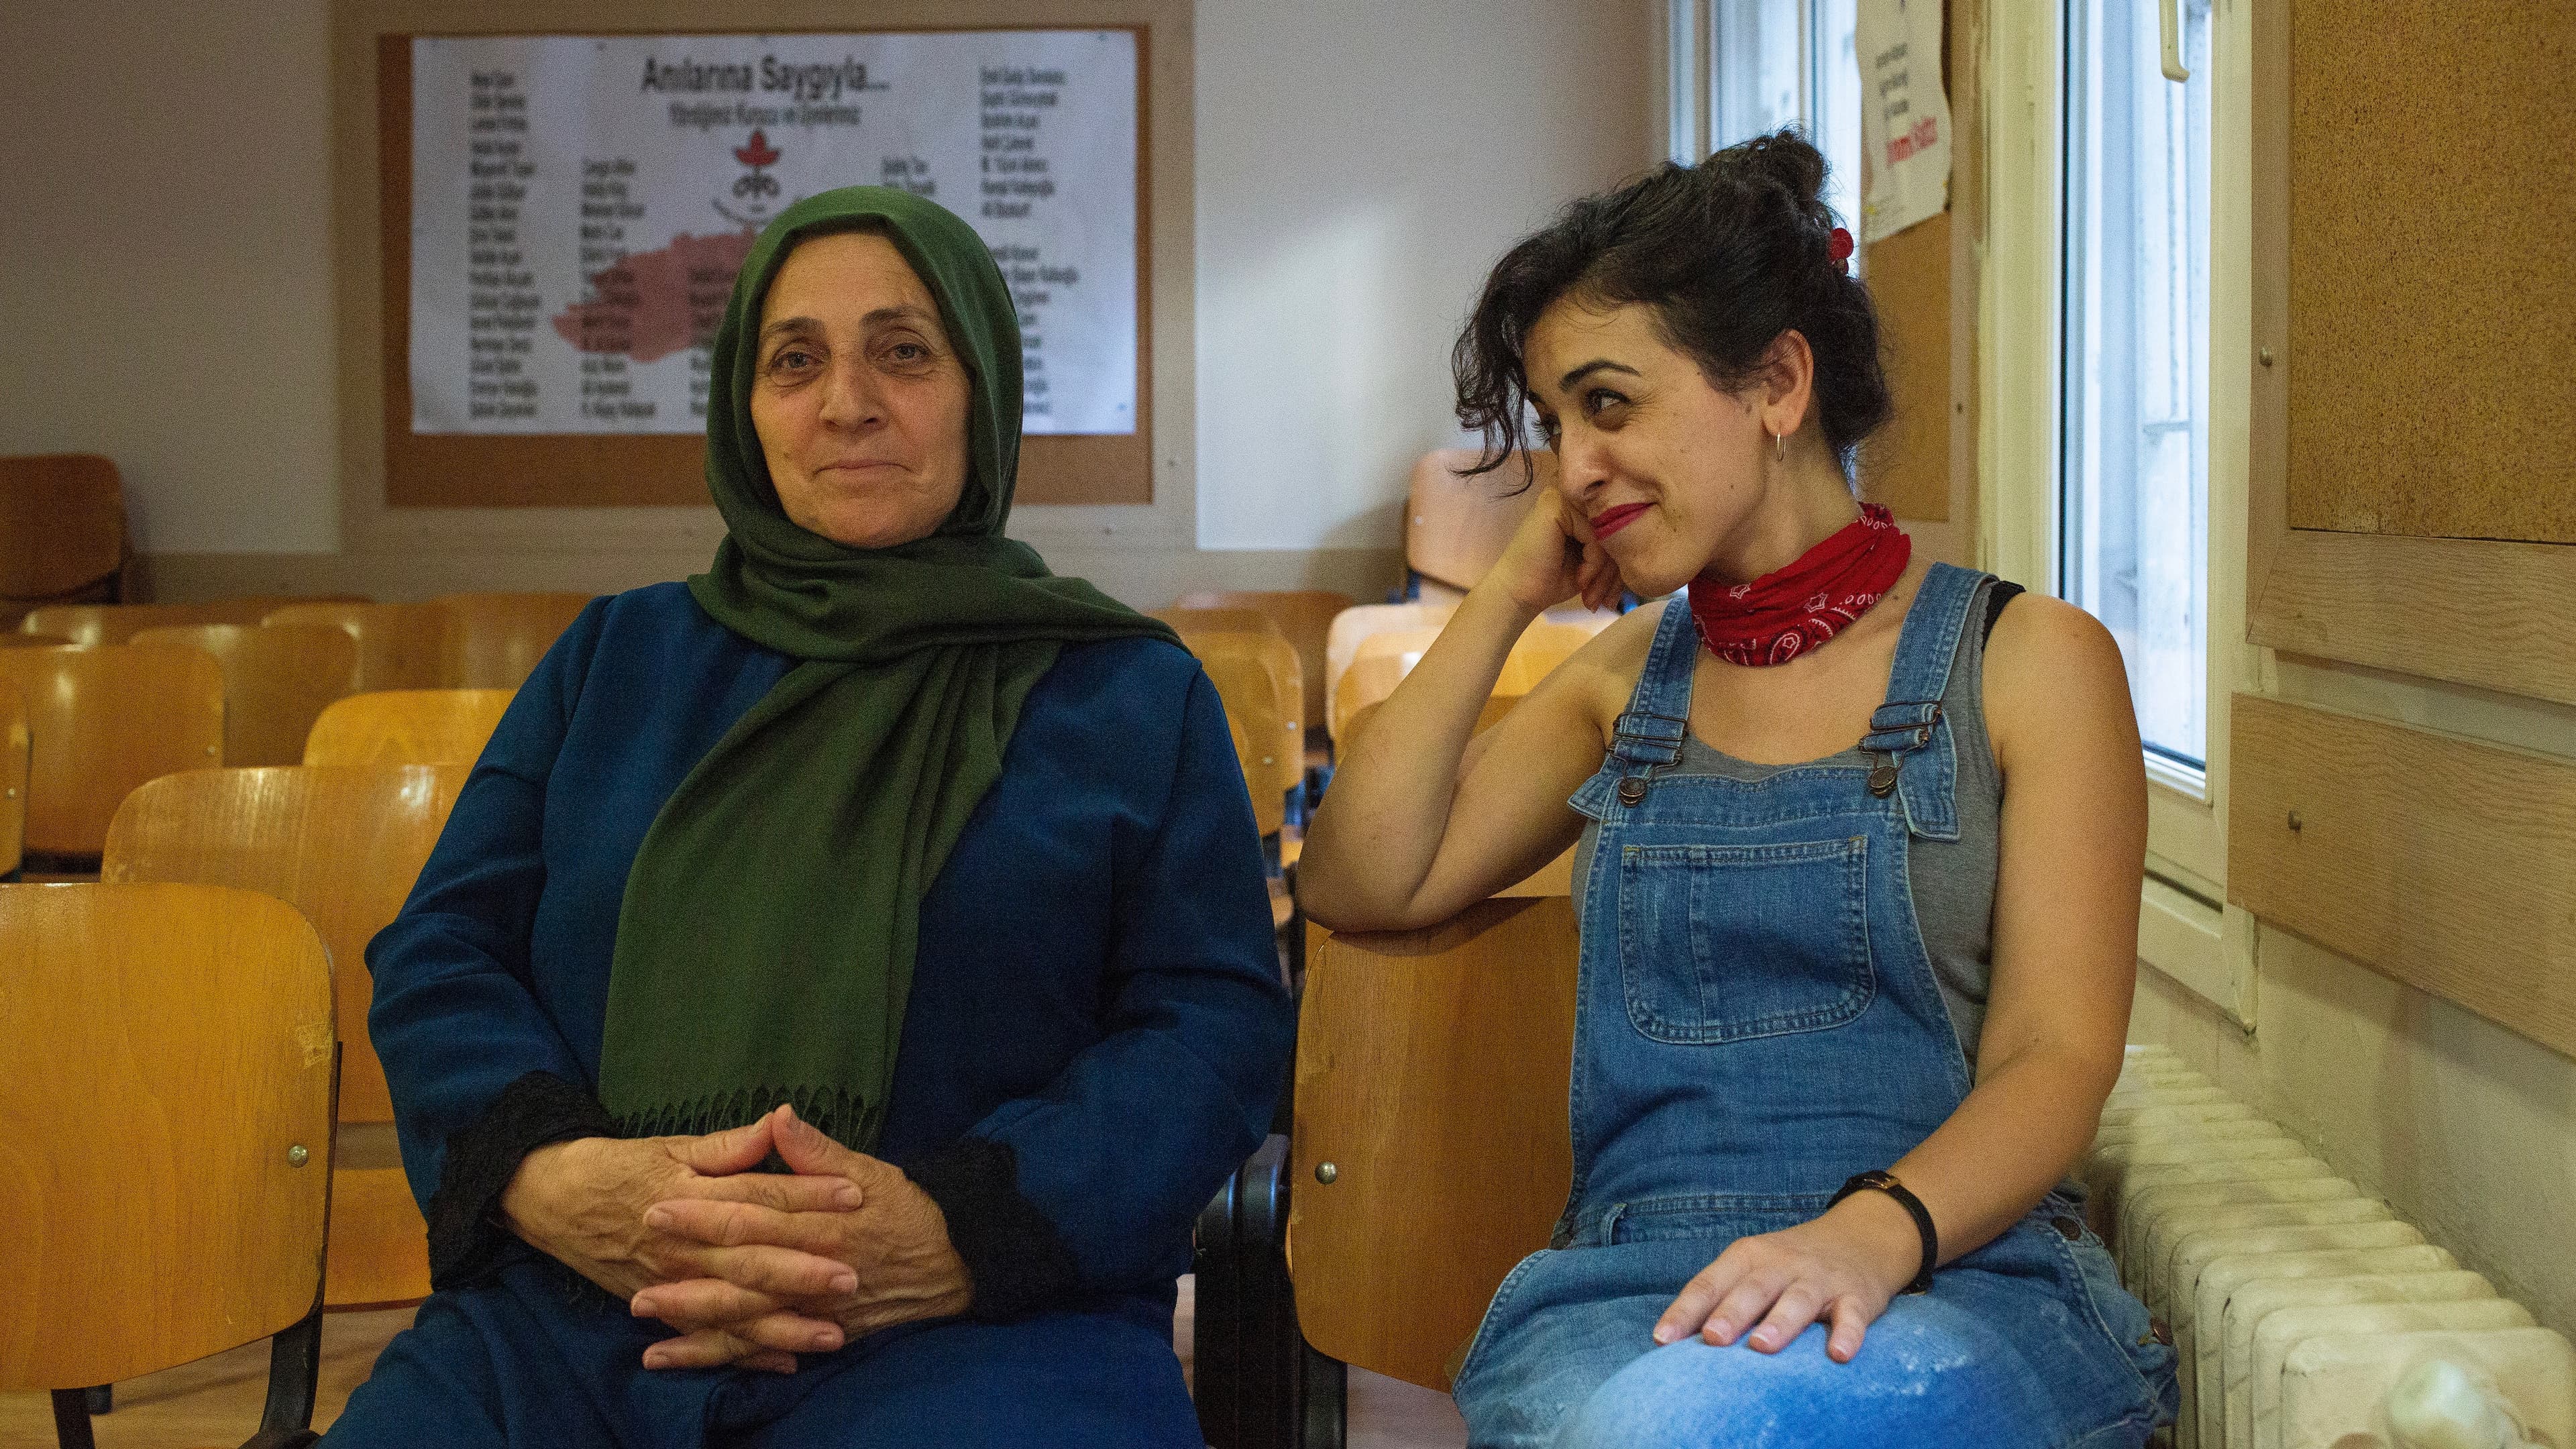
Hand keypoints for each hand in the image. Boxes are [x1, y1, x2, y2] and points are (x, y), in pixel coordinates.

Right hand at [496, 1112, 863, 1372]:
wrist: (556, 1202)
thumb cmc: (622, 1167)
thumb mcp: (671, 1146)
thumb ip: (727, 1145)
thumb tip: (777, 1121)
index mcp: (692, 1197)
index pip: (760, 1196)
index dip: (807, 1194)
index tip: (855, 1194)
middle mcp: (684, 1246)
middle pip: (749, 1261)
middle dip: (801, 1272)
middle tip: (851, 1277)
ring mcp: (673, 1283)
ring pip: (734, 1309)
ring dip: (782, 1324)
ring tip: (831, 1334)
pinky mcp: (663, 1308)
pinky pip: (708, 1337)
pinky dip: (745, 1353)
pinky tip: (785, 1362)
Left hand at [629, 1106, 974, 1371]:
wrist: (951, 1261)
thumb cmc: (906, 1209)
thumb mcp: (867, 1169)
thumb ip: (817, 1151)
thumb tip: (780, 1117)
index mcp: (818, 1225)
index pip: (751, 1218)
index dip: (702, 1214)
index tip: (656, 1207)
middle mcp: (812, 1273)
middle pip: (740, 1279)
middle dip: (686, 1281)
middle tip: (636, 1285)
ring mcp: (816, 1310)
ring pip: (748, 1323)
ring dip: (695, 1326)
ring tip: (645, 1325)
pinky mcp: (821, 1332)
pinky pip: (767, 1349)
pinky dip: (729, 1357)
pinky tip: (688, 1359)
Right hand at [1487, 489, 1625, 614]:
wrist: (1518, 594)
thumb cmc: (1552, 580)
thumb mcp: (1592, 562)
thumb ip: (1614, 546)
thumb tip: (1652, 545)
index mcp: (1580, 504)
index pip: (1617, 523)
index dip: (1620, 559)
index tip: (1612, 593)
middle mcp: (1572, 495)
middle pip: (1615, 525)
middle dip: (1615, 569)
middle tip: (1607, 599)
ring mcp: (1562, 496)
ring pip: (1608, 530)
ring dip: (1605, 569)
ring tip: (1592, 593)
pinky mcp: (1556, 505)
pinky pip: (1595, 533)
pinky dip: (1594, 562)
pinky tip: (1581, 579)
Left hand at [1650, 1191, 1922, 1362]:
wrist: (1859, 1238)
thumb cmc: (1788, 1266)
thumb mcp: (1752, 1269)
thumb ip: (1721, 1299)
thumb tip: (1675, 1344)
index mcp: (1747, 1258)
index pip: (1709, 1283)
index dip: (1685, 1311)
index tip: (1662, 1340)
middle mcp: (1781, 1264)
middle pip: (1752, 1288)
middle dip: (1730, 1313)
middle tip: (1712, 1339)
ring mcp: (1819, 1279)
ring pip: (1798, 1299)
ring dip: (1780, 1322)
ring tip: (1762, 1346)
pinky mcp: (1856, 1296)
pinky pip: (1852, 1315)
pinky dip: (1848, 1334)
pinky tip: (1839, 1354)